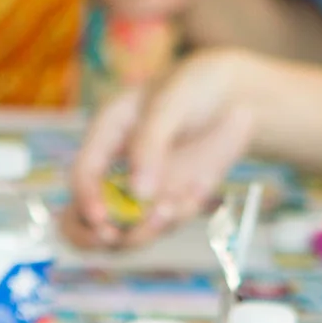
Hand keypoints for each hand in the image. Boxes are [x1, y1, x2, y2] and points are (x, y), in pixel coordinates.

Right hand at [64, 48, 263, 249]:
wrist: (238, 94)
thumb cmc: (197, 84)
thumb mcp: (171, 102)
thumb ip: (150, 144)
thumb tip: (138, 192)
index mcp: (107, 134)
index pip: (83, 176)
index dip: (86, 201)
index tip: (103, 221)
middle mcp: (118, 167)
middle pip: (87, 216)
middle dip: (97, 234)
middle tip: (117, 238)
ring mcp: (144, 188)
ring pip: (126, 229)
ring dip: (144, 232)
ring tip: (172, 209)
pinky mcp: (171, 199)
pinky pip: (168, 224)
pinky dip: (181, 215)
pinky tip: (199, 188)